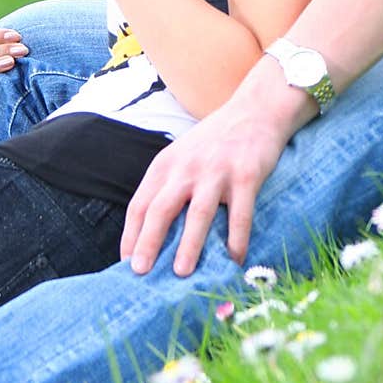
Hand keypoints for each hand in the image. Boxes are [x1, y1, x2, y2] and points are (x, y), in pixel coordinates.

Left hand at [120, 97, 288, 276]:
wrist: (255, 109)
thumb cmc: (214, 141)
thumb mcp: (182, 157)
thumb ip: (168, 187)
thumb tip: (152, 237)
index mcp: (166, 165)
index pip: (140, 204)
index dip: (131, 236)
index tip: (126, 265)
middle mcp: (188, 168)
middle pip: (162, 209)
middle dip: (149, 242)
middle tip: (141, 273)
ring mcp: (217, 171)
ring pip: (198, 213)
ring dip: (189, 244)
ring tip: (181, 272)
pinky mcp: (247, 174)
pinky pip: (240, 213)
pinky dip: (237, 238)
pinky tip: (235, 259)